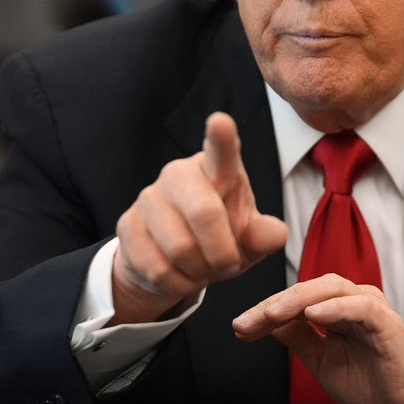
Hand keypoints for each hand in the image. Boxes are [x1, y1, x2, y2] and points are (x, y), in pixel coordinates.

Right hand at [111, 112, 286, 323]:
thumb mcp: (249, 239)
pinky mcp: (127, 224)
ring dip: (199, 271)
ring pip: (179, 247)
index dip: (220, 137)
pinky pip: (156, 266)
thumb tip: (276, 234)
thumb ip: (264, 235)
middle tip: (227, 265)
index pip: (221, 150)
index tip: (220, 121)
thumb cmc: (220, 239)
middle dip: (222, 252)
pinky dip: (177, 282)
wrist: (174, 262)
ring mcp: (150, 197)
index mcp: (218, 170)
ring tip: (203, 269)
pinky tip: (180, 274)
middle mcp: (180, 174)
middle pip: (203, 212)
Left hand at [232, 274, 403, 403]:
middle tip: (247, 321)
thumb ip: (300, 340)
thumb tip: (267, 323)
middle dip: (273, 304)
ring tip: (271, 314)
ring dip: (297, 300)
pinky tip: (313, 315)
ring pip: (329, 289)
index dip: (265, 312)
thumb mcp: (324, 363)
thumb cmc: (375, 386)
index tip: (240, 327)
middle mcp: (352, 302)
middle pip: (307, 290)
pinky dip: (335, 308)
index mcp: (337, 311)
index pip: (295, 302)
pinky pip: (359, 307)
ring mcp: (370, 309)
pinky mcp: (387, 323)